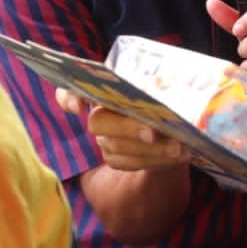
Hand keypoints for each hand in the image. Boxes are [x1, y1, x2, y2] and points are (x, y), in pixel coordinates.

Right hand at [56, 88, 189, 169]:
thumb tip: (165, 85)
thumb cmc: (166, 99)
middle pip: (98, 122)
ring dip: (152, 148)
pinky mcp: (115, 159)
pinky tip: (179, 155)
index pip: (68, 92)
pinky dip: (157, 159)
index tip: (79, 106)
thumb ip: (156, 84)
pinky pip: (131, 163)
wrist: (173, 127)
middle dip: (127, 127)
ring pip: (117, 146)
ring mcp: (104, 139)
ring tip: (179, 147)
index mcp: (103, 90)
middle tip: (154, 132)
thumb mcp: (164, 87)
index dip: (67, 98)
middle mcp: (98, 115)